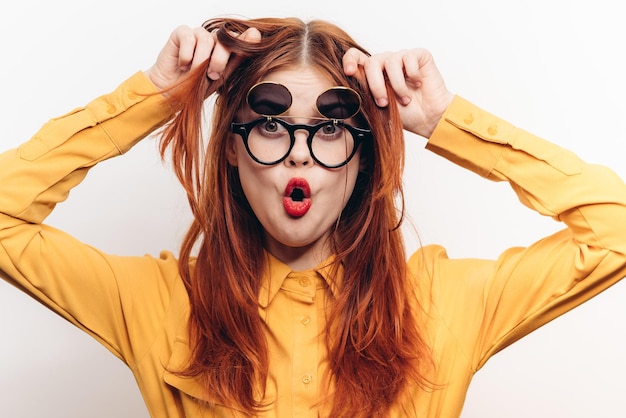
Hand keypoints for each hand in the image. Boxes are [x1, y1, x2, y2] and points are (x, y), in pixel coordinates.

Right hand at [145, 25, 260, 91]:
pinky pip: (189, 37)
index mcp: (226, 50)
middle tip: (213, 74)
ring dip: (201, 60)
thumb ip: (237, 58)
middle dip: (220, 59)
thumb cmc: (197, 86)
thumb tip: (255, 34)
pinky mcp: (181, 33)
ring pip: (207, 39)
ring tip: (194, 74)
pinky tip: (183, 65)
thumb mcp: (221, 77)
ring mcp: (197, 35)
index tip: (254, 38)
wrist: (172, 94)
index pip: (239, 39)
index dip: (246, 40)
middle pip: (224, 39)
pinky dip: (187, 54)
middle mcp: (213, 39)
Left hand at [343, 48, 453, 137]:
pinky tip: (418, 84)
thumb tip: (350, 75)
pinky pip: (409, 59)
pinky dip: (413, 75)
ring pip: (390, 61)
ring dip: (397, 85)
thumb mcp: (378, 104)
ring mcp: (402, 58)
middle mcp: (386, 62)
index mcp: (373, 73)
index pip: (355, 56)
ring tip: (405, 100)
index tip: (349, 72)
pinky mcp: (419, 56)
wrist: (429, 119)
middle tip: (384, 103)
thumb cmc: (405, 114)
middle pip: (372, 62)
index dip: (350, 60)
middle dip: (376, 85)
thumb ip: (364, 88)